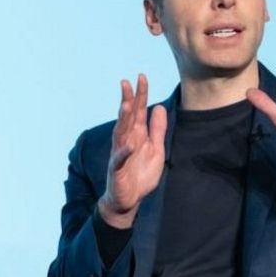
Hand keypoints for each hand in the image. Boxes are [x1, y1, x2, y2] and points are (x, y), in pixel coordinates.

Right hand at [97, 74, 166, 227]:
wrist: (129, 199)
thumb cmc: (140, 174)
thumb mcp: (156, 149)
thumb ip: (157, 129)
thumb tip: (158, 107)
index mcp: (137, 134)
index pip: (138, 111)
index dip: (140, 95)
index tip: (141, 77)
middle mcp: (127, 140)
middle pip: (127, 117)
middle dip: (127, 100)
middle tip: (127, 82)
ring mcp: (120, 153)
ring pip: (120, 133)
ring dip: (123, 119)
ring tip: (125, 105)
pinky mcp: (117, 168)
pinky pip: (120, 158)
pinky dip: (124, 151)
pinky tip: (130, 144)